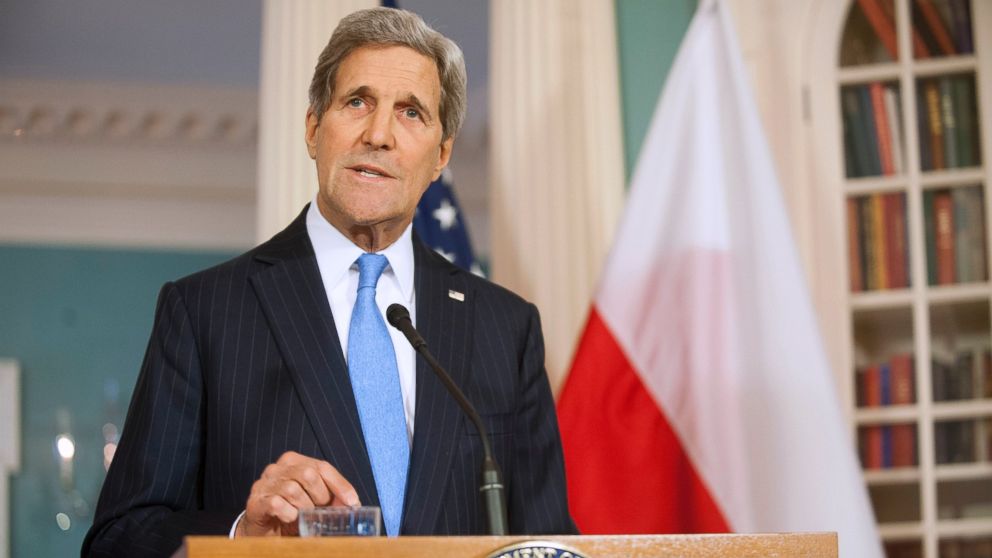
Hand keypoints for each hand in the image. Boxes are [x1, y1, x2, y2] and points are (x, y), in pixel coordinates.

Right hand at [236, 451, 359, 536]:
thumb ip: (333, 499)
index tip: (353, 502)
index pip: (322, 466)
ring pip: (292, 489)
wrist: (265, 532)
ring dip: (304, 507)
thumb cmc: (292, 513)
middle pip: (308, 474)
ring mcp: (263, 484)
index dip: (340, 484)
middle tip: (319, 510)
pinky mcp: (255, 502)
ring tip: (303, 516)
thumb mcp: (315, 503)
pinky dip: (288, 513)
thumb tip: (354, 503)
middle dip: (320, 496)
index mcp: (294, 461)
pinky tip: (290, 518)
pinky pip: (276, 503)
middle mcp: (277, 468)